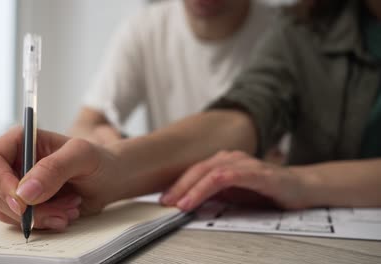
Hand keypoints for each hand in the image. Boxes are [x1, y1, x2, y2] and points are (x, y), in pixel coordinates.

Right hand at [0, 126, 121, 229]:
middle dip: (28, 207)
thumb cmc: (98, 160)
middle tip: (60, 209)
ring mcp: (19, 186)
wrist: (110, 180)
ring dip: (40, 216)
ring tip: (71, 207)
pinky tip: (66, 214)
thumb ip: (54, 168)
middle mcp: (14, 163)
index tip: (22, 202)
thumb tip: (24, 192)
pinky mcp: (27, 205)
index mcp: (21, 141)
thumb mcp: (82, 156)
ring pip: (7, 211)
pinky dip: (44, 222)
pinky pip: (21, 222)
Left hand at [160, 151, 308, 210]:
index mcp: (224, 162)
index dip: (177, 184)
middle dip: (178, 187)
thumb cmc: (268, 191)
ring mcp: (243, 162)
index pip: (195, 171)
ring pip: (209, 172)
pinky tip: (200, 195)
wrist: (301, 188)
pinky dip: (209, 187)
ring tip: (179, 203)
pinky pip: (227, 177)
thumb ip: (214, 195)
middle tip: (164, 202)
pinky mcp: (255, 171)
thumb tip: (189, 201)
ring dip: (191, 188)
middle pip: (197, 169)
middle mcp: (231, 158)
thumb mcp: (234, 195)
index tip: (164, 199)